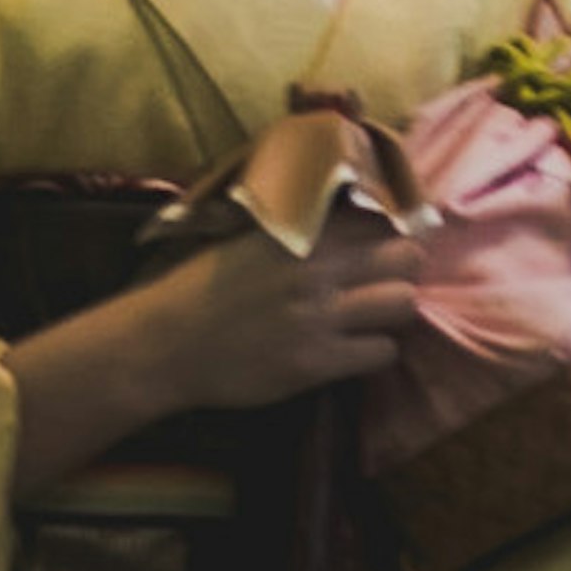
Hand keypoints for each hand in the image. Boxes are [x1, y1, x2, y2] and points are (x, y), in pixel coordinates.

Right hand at [3, 203, 429, 495]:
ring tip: (374, 315)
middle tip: (388, 278)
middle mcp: (314, 269)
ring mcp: (318, 317)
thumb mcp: (246, 237)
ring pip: (401, 303)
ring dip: (394, 309)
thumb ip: (294, 222)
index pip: (377, 214)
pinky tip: (355, 349)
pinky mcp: (316, 363)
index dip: (392, 227)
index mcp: (296, 231)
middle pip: (404, 255)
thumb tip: (338, 208)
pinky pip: (381, 353)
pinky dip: (375, 351)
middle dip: (402, 267)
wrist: (166, 343)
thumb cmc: (200, 287)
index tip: (388, 238)